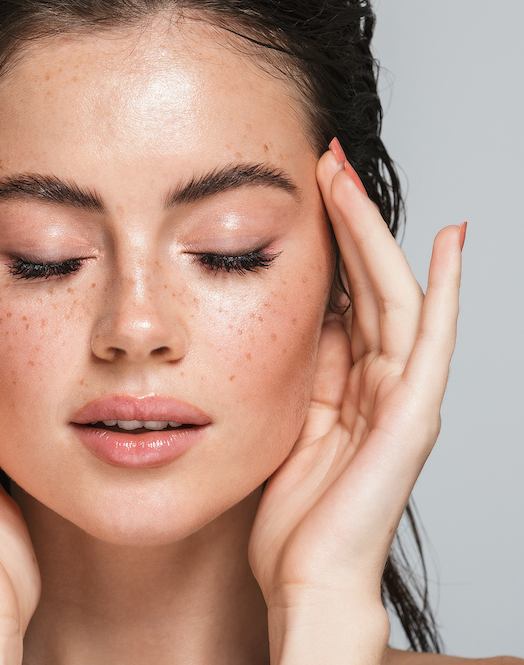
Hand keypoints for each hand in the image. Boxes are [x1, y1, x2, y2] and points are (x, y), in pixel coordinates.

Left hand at [249, 143, 462, 662]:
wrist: (305, 575)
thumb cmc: (293, 506)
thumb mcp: (286, 415)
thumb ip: (301, 364)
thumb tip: (295, 308)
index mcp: (347, 378)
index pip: (344, 291)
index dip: (329, 239)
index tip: (305, 187)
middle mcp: (381, 379)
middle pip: (371, 281)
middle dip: (350, 220)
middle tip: (327, 162)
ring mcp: (402, 396)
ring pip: (397, 296)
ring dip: (376, 236)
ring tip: (350, 180)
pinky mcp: (412, 418)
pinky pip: (432, 344)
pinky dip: (447, 292)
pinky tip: (450, 246)